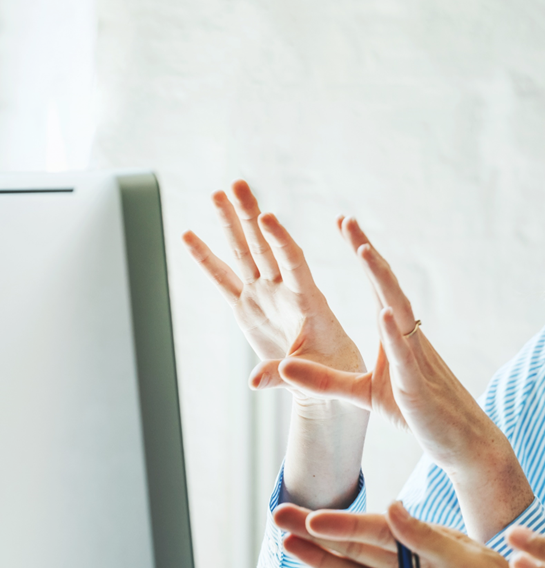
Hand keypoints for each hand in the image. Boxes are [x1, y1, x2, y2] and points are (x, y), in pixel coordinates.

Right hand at [184, 180, 368, 508]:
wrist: (327, 383)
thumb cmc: (333, 377)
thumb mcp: (318, 378)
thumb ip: (285, 375)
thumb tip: (254, 382)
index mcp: (309, 302)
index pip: (294, 264)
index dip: (281, 241)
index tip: (267, 218)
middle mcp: (284, 292)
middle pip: (265, 247)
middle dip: (250, 216)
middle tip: (238, 184)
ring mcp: (264, 297)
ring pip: (245, 253)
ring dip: (231, 224)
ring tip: (217, 192)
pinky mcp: (248, 308)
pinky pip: (223, 279)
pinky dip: (206, 259)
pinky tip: (189, 235)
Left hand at [275, 223, 531, 539]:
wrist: (462, 442)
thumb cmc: (419, 413)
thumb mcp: (363, 394)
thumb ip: (325, 381)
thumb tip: (285, 366)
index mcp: (396, 335)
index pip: (378, 286)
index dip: (362, 254)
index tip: (344, 224)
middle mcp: (408, 337)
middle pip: (387, 286)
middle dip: (367, 252)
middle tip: (347, 220)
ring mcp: (416, 357)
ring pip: (399, 310)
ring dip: (381, 280)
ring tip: (364, 251)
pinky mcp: (418, 384)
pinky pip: (406, 354)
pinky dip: (394, 332)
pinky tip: (385, 312)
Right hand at [276, 502, 544, 567]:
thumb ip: (429, 541)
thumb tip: (392, 507)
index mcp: (438, 546)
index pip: (383, 530)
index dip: (347, 524)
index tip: (313, 516)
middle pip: (361, 548)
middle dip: (321, 533)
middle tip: (280, 516)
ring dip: (322, 564)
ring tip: (287, 547)